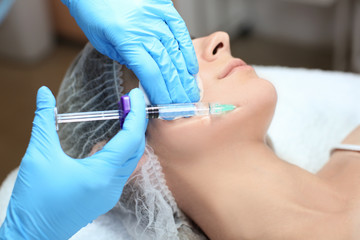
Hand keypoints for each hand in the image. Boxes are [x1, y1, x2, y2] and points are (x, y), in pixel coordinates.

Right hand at [0, 87, 146, 239]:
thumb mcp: (38, 156)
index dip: (137, 114)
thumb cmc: (34, 201)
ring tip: (121, 116)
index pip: (131, 138)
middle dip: (136, 122)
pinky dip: (120, 152)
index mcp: (102, 174)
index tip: (135, 95)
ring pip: (131, 159)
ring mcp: (111, 193)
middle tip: (128, 102)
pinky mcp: (105, 197)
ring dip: (129, 137)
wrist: (30, 236)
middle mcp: (113, 185)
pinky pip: (121, 170)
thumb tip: (43, 93)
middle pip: (136, 148)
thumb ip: (44, 120)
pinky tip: (106, 142)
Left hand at [62, 0, 199, 103]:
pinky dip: (187, 51)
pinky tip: (191, 68)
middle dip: (176, 90)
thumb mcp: (103, 43)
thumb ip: (127, 59)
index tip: (166, 107)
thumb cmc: (94, 13)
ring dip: (185, 76)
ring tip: (191, 93)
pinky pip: (180, 31)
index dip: (161, 93)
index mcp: (125, 40)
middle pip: (166, 66)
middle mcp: (144, 29)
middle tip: (184, 106)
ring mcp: (156, 17)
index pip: (150, 74)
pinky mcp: (163, 8)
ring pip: (175, 52)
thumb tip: (146, 76)